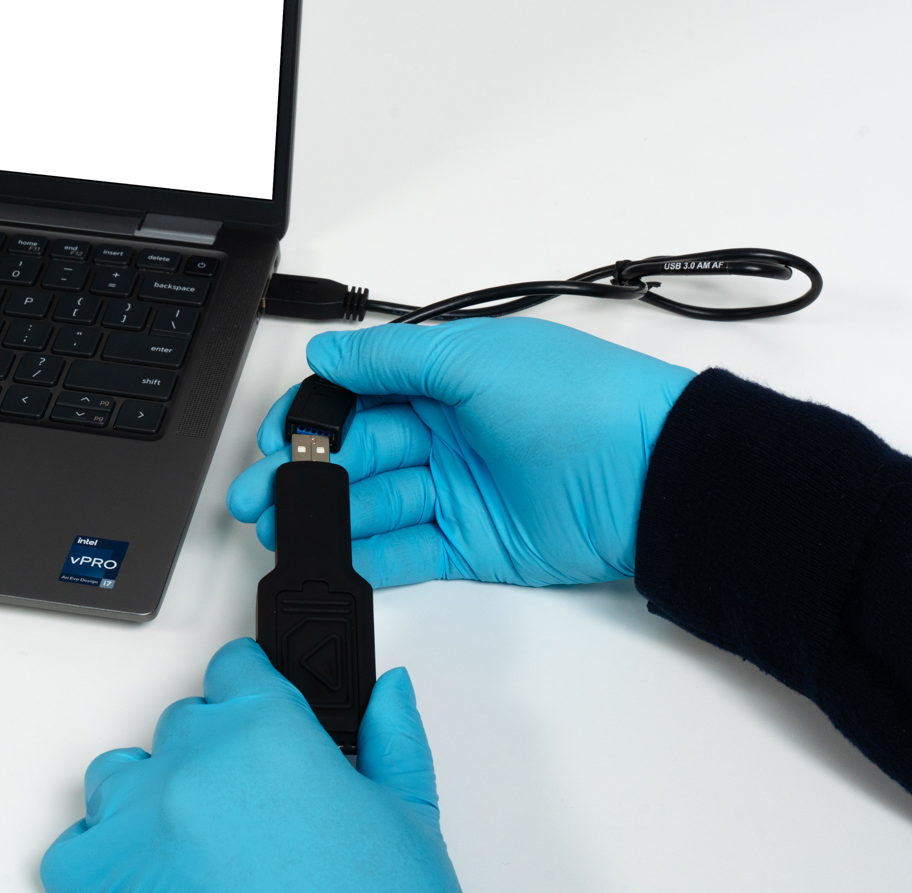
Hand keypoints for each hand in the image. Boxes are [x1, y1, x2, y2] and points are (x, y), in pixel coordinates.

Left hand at [41, 638, 459, 892]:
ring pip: (120, 774)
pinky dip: (108, 863)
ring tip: (203, 854)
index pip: (236, 666)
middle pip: (183, 722)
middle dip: (215, 757)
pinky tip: (156, 884)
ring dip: (153, 801)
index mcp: (269, 731)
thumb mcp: (408, 827)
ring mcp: (139, 822)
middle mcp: (194, 763)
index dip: (255, 693)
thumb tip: (388, 695)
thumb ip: (392, 742)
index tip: (262, 714)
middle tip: (255, 815)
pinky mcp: (98, 882)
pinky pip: (77, 847)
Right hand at [228, 317, 694, 585]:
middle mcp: (446, 430)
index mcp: (445, 377)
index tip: (269, 435)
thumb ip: (391, 360)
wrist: (654, 477)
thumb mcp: (475, 359)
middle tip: (256, 497)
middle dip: (300, 473)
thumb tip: (326, 353)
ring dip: (326, 515)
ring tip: (285, 530)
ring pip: (372, 503)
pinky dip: (368, 556)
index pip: (356, 395)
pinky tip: (333, 559)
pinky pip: (406, 552)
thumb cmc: (580, 402)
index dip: (309, 415)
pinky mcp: (472, 546)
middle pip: (354, 453)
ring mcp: (457, 490)